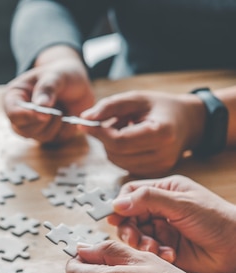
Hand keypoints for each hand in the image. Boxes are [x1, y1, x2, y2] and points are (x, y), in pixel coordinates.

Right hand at [3, 46, 93, 143]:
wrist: (77, 82)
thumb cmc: (60, 74)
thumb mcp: (55, 75)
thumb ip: (47, 88)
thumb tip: (41, 106)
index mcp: (14, 97)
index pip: (12, 113)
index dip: (26, 116)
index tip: (44, 114)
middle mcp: (21, 115)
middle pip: (24, 130)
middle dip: (44, 121)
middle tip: (58, 108)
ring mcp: (34, 127)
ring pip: (41, 137)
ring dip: (56, 124)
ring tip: (63, 108)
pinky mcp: (50, 135)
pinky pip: (57, 140)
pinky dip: (66, 129)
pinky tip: (69, 115)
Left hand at [81, 91, 205, 175]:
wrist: (188, 122)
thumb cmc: (161, 107)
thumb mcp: (137, 99)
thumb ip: (110, 106)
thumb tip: (84, 118)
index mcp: (162, 133)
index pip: (120, 141)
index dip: (99, 133)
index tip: (84, 123)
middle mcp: (162, 155)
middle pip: (116, 153)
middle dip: (103, 138)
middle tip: (106, 121)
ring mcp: (159, 167)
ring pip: (117, 161)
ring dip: (110, 145)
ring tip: (122, 128)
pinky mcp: (154, 173)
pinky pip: (124, 165)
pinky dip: (118, 153)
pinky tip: (128, 139)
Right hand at [107, 175, 235, 272]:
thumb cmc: (218, 219)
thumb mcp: (181, 204)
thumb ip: (148, 200)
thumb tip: (117, 203)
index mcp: (164, 190)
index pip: (131, 193)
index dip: (120, 205)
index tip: (115, 217)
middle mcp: (160, 208)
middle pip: (129, 216)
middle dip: (129, 229)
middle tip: (135, 239)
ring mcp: (163, 229)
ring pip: (136, 235)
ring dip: (141, 243)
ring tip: (153, 249)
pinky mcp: (166, 248)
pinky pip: (148, 250)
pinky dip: (155, 253)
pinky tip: (169, 255)